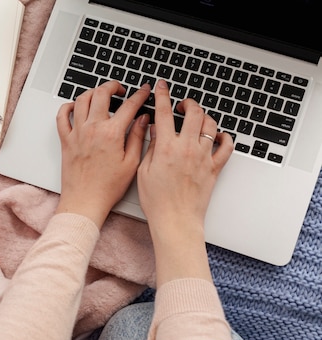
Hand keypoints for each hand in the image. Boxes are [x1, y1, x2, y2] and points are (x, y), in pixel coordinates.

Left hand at [55, 80, 150, 227]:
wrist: (84, 201)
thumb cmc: (107, 188)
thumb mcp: (131, 163)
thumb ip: (137, 137)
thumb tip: (143, 120)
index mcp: (112, 134)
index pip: (129, 105)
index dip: (140, 95)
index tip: (144, 91)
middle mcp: (92, 129)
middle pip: (102, 93)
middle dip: (113, 86)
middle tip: (121, 89)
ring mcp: (77, 133)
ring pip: (81, 99)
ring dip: (93, 92)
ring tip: (101, 94)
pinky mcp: (66, 140)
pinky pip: (62, 116)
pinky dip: (69, 106)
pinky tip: (76, 107)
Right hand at [137, 79, 232, 283]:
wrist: (176, 221)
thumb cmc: (157, 201)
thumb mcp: (143, 171)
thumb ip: (151, 146)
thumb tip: (154, 129)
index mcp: (166, 148)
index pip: (164, 113)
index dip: (162, 95)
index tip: (161, 87)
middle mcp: (188, 148)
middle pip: (194, 113)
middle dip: (187, 103)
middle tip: (181, 105)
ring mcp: (204, 157)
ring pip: (211, 125)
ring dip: (204, 117)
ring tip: (196, 119)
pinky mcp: (214, 168)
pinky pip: (227, 146)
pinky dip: (224, 137)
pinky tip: (217, 136)